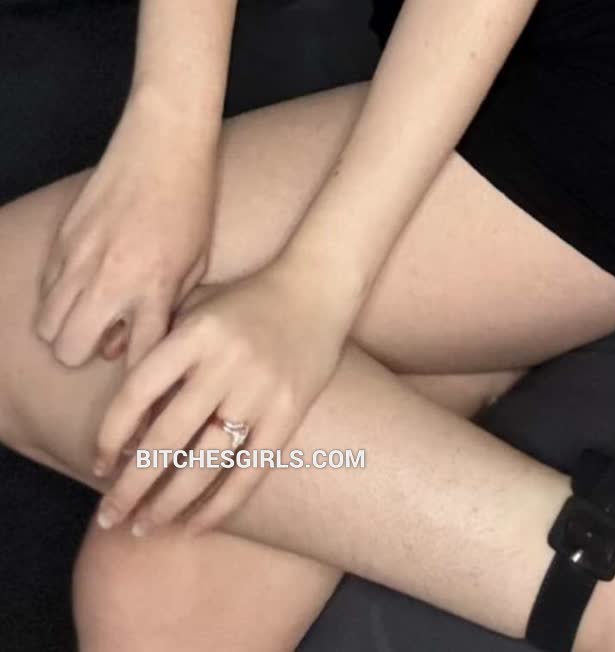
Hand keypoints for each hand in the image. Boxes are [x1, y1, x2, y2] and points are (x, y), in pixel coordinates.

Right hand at [35, 87, 220, 370]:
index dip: (138, 384)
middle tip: (105, 338)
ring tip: (92, 313)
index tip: (138, 397)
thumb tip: (126, 344)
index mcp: (154, 287)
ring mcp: (80, 258)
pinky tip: (84, 282)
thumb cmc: (192, 200)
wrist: (164, 142)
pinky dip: (59, 296)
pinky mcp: (63, 238)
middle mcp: (112, 278)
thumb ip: (167, 307)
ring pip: (48, 326)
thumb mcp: (197, 260)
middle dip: (86, 354)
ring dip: (67, 328)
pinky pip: (45, 289)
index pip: (136, 361)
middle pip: (71, 351)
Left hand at [91, 258, 351, 536]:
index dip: (110, 434)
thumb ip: (163, 356)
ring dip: (168, 503)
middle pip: (165, 437)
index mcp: (196, 333)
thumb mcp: (198, 312)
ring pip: (204, 463)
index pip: (137, 392)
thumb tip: (126, 432)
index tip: (99, 465)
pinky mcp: (289, 413)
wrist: (317, 287)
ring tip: (144, 526)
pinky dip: (220, 505)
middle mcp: (225, 362)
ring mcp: (260, 390)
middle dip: (131, 484)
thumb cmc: (246, 303)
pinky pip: (249, 471)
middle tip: (109, 516)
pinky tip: (194, 526)